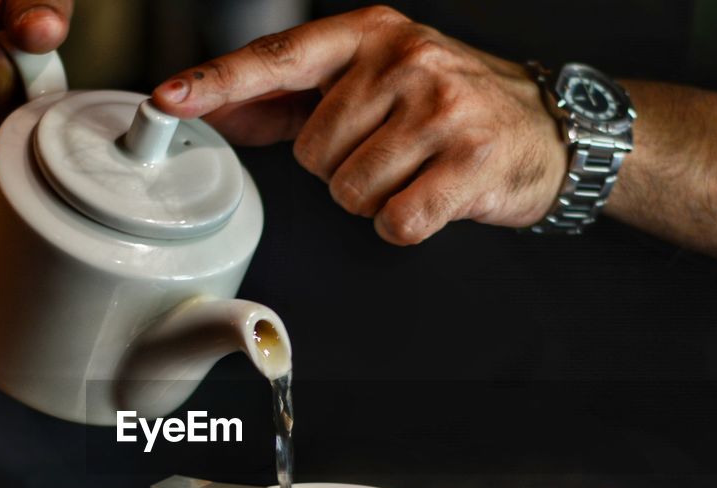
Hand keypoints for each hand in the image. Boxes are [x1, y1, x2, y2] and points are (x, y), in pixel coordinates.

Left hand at [151, 6, 565, 244]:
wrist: (546, 128)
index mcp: (373, 34)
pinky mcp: (469, 164)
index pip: (280, 57)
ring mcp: (441, 111)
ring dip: (372, 199)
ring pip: (348, 191)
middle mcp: (406, 62)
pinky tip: (432, 197)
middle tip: (389, 152)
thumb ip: (292, 97)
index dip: (220, 82)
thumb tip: (217, 108)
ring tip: (414, 172)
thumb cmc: (449, 105)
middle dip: (339, 168)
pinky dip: (405, 224)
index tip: (170, 100)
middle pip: (312, 152)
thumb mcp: (374, 80)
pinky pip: (394, 222)